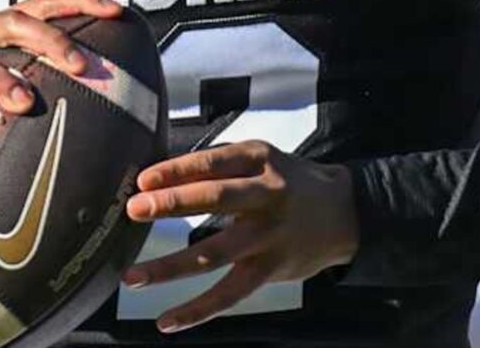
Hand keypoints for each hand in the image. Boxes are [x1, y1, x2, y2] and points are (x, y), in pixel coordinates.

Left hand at [120, 141, 359, 332]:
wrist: (344, 212)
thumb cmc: (288, 182)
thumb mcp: (260, 159)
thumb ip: (217, 166)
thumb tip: (158, 180)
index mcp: (260, 160)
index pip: (213, 162)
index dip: (177, 170)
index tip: (144, 180)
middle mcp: (267, 195)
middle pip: (216, 199)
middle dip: (173, 204)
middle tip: (136, 210)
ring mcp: (270, 235)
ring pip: (217, 254)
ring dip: (171, 267)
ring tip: (135, 276)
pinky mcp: (272, 269)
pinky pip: (230, 294)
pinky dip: (198, 310)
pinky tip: (168, 320)